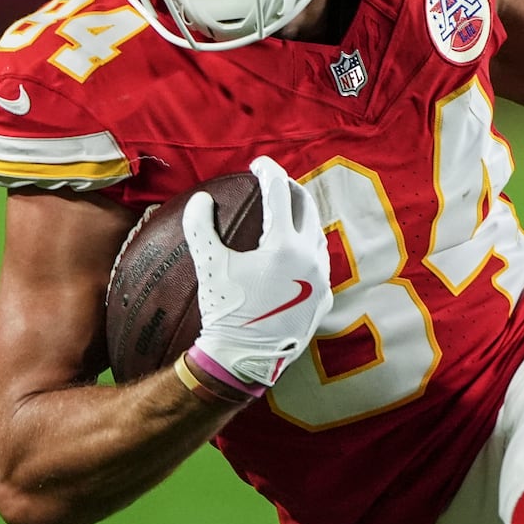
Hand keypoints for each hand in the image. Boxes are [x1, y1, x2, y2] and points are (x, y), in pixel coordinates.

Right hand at [186, 156, 332, 388]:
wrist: (246, 359)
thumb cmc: (226, 311)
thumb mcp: (209, 267)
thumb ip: (201, 228)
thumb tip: (199, 199)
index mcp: (285, 245)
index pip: (280, 193)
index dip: (269, 172)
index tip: (258, 164)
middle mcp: (310, 257)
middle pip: (307, 207)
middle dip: (291, 189)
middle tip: (274, 182)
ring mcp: (321, 278)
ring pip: (317, 234)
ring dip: (302, 217)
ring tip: (285, 212)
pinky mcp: (324, 298)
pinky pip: (320, 262)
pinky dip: (307, 247)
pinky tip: (295, 250)